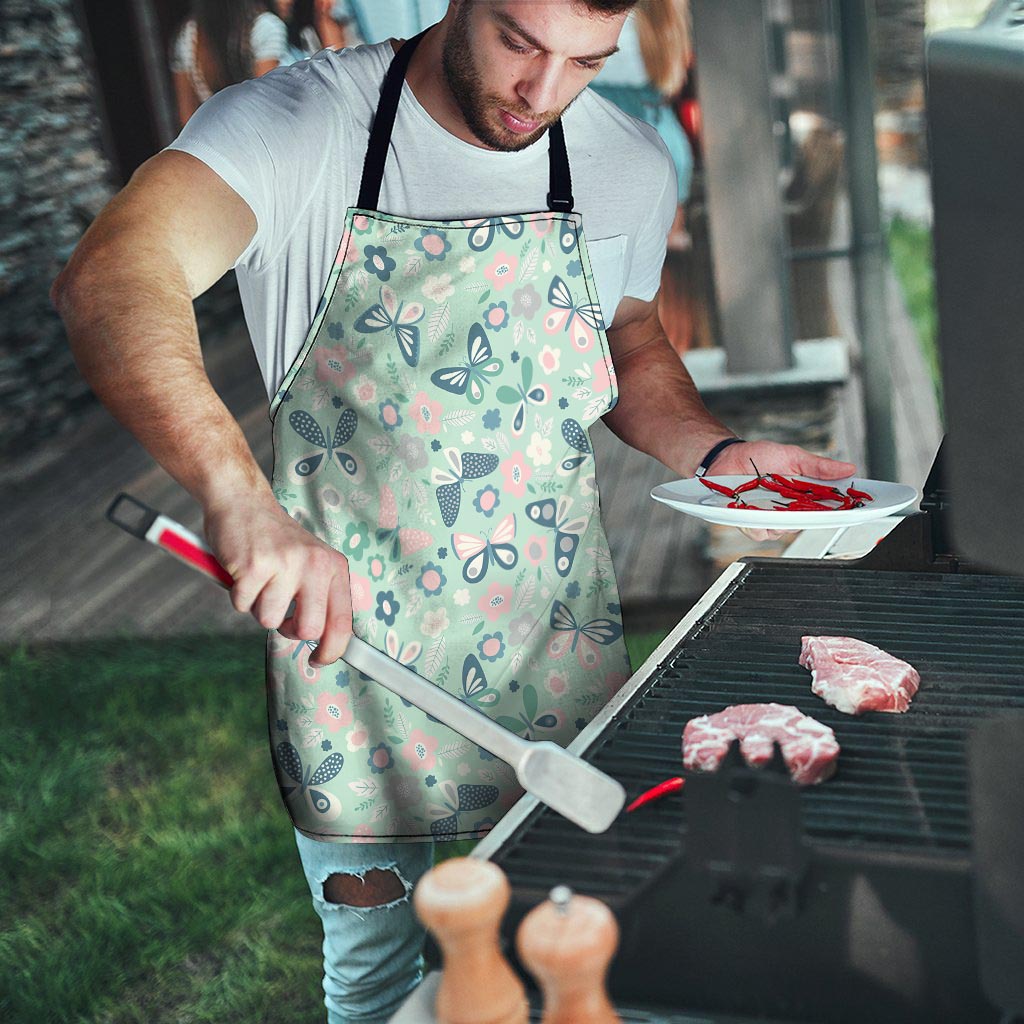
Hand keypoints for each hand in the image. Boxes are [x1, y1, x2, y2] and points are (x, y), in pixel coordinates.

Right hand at [204, 495, 351, 664]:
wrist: (243, 502)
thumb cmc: (275, 540)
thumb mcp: (311, 562)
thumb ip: (319, 596)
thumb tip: (324, 642)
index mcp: (333, 566)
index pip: (342, 621)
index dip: (332, 650)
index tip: (319, 660)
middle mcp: (314, 565)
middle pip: (308, 629)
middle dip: (289, 630)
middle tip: (280, 612)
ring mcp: (285, 564)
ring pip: (269, 620)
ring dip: (258, 607)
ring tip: (260, 580)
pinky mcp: (254, 566)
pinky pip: (242, 605)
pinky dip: (238, 595)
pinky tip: (243, 572)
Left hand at [708, 440, 856, 542]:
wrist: (727, 458)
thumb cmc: (759, 456)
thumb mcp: (793, 456)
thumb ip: (819, 466)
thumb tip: (848, 468)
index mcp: (804, 495)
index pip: (829, 508)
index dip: (843, 511)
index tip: (856, 509)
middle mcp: (789, 510)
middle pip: (808, 523)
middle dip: (809, 516)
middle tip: (803, 502)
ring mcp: (770, 518)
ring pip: (784, 531)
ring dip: (779, 518)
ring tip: (769, 499)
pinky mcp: (751, 523)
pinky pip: (760, 532)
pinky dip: (757, 522)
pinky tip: (752, 508)